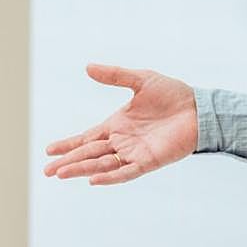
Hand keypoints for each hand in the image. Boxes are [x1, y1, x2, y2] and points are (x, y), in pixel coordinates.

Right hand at [43, 64, 196, 185]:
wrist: (199, 108)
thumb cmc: (172, 95)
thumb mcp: (140, 80)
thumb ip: (115, 75)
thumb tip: (88, 67)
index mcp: (117, 124)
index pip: (87, 137)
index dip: (69, 144)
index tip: (49, 150)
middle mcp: (122, 141)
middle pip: (89, 153)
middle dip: (68, 162)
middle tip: (47, 171)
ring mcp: (134, 152)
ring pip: (102, 164)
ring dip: (82, 169)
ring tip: (61, 174)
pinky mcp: (149, 160)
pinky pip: (126, 171)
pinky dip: (110, 176)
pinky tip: (93, 180)